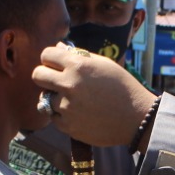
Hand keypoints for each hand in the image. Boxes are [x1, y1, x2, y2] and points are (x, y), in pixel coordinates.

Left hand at [32, 44, 156, 145]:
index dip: (50, 59)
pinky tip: (80, 113)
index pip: (46, 55)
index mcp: (78, 65)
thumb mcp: (104, 64)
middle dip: (45, 76)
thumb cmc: (123, 88)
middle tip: (55, 81)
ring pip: (45, 98)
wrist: (137, 119)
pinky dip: (62, 115)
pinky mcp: (68, 126)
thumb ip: (79, 55)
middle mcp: (69, 84)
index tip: (56, 64)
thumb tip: (58, 48)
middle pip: (37, 75)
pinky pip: (54, 117)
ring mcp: (67, 106)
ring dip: (56, 98)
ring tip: (76, 100)